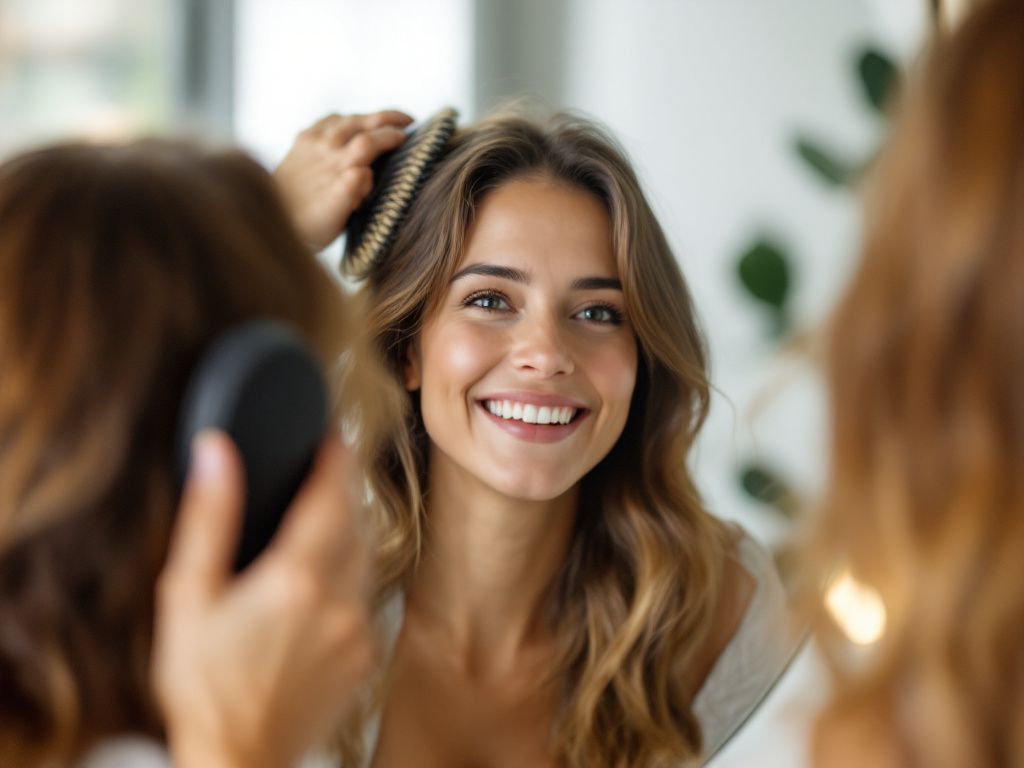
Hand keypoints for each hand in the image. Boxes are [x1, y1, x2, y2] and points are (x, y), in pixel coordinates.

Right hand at [153, 431, 372, 767]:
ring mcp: (358, 629)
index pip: (332, 493)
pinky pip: (366, 595)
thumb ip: (209, 518)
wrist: (238, 757)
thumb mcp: (188, 595)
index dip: (337, 456)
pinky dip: (351, 573)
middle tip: (328, 468)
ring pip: (367, 556)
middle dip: (344, 489)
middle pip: (357, 520)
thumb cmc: (204, 685)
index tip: (333, 435)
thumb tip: (216, 454)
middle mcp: (339, 599)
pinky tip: (324, 578)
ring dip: (351, 528)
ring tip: (324, 514)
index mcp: (296, 577)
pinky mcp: (365, 655)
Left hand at [274, 110, 412, 249]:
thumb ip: (350, 194)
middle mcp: (323, 149)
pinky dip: (344, 120)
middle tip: (408, 119)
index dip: (391, 136)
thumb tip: (364, 172)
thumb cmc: (309, 226)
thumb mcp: (333, 218)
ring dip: (367, 117)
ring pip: (343, 120)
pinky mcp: (299, 142)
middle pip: (359, 123)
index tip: (409, 137)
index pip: (370, 142)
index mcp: (337, 167)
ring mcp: (310, 143)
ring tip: (384, 120)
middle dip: (386, 119)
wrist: (271, 219)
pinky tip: (349, 124)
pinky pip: (325, 122)